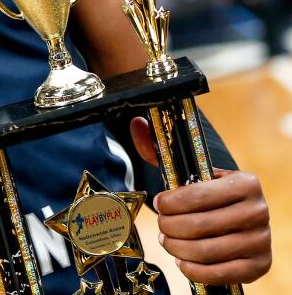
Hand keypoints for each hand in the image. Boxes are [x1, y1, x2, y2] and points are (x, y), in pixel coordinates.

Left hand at [129, 118, 271, 284]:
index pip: (197, 196)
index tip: (158, 202)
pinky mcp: (259, 266)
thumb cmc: (209, 192)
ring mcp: (261, 241)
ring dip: (177, 248)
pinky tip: (182, 259)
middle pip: (198, 226)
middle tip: (161, 225)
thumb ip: (161, 150)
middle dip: (169, 226)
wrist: (240, 216)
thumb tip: (138, 125)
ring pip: (205, 251)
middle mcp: (258, 211)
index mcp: (245, 182)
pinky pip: (219, 273)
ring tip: (167, 240)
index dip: (170, 202)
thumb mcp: (190, 170)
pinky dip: (193, 269)